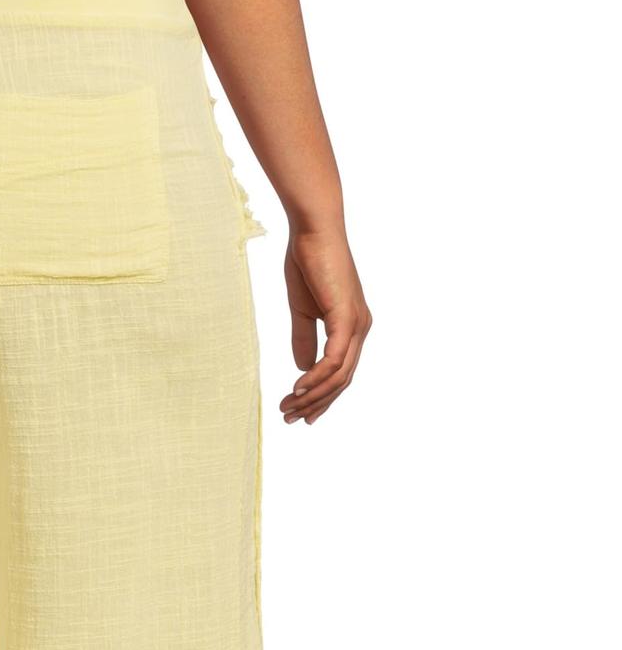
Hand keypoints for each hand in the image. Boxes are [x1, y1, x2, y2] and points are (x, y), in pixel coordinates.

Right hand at [279, 227, 370, 423]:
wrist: (313, 231)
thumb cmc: (307, 263)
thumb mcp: (302, 311)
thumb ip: (304, 339)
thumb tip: (302, 369)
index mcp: (352, 326)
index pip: (340, 373)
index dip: (321, 396)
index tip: (299, 412)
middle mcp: (360, 328)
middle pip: (342, 380)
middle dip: (315, 403)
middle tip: (289, 417)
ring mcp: (356, 323)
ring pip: (339, 375)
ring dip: (313, 395)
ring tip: (288, 407)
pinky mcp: (346, 317)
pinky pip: (333, 359)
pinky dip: (316, 377)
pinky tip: (298, 388)